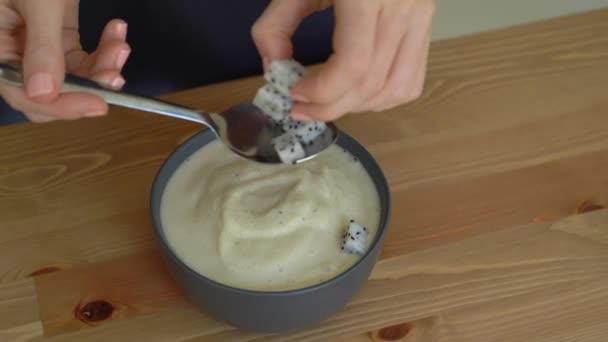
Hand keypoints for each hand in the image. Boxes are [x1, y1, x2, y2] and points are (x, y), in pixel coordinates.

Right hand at [0, 0, 129, 121]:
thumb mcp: (37, 1)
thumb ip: (41, 45)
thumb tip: (44, 92)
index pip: (23, 94)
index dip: (62, 105)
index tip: (99, 104)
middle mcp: (8, 52)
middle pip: (49, 94)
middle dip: (88, 87)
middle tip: (117, 74)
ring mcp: (32, 45)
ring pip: (71, 78)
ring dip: (103, 67)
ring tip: (121, 45)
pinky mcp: (53, 35)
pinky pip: (80, 58)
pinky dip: (102, 50)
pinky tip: (116, 32)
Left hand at [252, 0, 434, 120]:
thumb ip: (276, 25)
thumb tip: (274, 69)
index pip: (353, 64)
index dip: (322, 91)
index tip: (294, 93)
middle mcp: (403, 8)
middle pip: (372, 82)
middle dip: (331, 106)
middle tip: (301, 109)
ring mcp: (421, 18)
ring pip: (396, 88)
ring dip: (358, 107)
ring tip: (327, 103)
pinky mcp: (427, 26)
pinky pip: (412, 79)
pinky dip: (384, 98)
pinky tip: (358, 94)